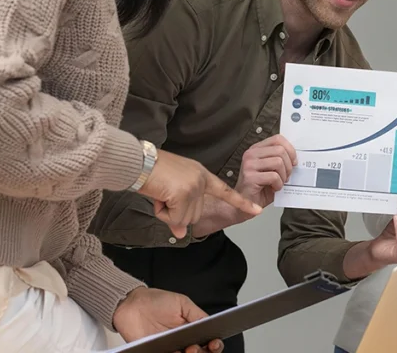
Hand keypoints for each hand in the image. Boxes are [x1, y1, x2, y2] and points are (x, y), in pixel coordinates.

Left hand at [113, 287, 224, 352]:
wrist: (131, 305)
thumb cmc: (156, 301)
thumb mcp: (181, 303)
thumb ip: (196, 314)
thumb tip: (209, 324)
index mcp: (192, 329)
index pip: (208, 341)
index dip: (214, 345)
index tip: (215, 343)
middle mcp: (182, 342)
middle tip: (196, 347)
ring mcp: (169, 349)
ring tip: (187, 349)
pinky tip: (175, 352)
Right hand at [139, 150, 261, 237]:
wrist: (139, 162)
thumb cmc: (152, 172)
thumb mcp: (171, 190)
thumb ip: (180, 211)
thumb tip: (181, 234)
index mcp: (202, 175)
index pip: (226, 191)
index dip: (241, 202)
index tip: (257, 210)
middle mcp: (202, 181)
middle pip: (194, 215)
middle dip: (175, 212)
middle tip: (163, 195)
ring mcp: (195, 187)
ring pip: (184, 219)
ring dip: (168, 212)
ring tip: (160, 193)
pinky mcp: (184, 194)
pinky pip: (175, 219)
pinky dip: (163, 213)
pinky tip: (158, 197)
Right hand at [235, 134, 296, 211]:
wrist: (245, 205)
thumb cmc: (260, 188)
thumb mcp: (272, 170)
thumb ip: (281, 160)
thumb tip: (296, 157)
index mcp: (257, 149)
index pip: (277, 139)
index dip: (290, 150)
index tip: (293, 162)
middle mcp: (251, 154)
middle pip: (280, 150)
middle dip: (289, 165)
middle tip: (286, 176)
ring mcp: (249, 164)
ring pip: (278, 162)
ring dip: (284, 176)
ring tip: (279, 183)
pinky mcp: (250, 177)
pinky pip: (274, 176)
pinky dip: (278, 185)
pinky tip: (274, 188)